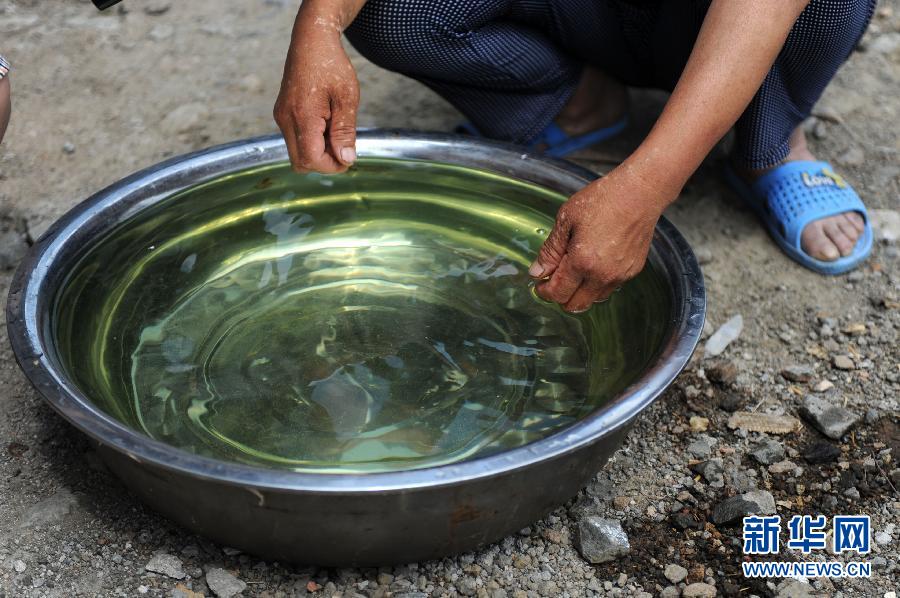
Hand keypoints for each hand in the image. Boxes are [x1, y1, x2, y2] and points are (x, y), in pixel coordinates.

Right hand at [274, 16, 359, 173]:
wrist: (311, 40)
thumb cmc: (331, 64)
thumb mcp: (347, 98)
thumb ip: (345, 131)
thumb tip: (346, 160)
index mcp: (302, 116)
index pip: (311, 160)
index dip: (332, 166)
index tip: (349, 157)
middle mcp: (286, 119)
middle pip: (301, 163)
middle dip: (324, 163)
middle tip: (343, 145)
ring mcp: (281, 117)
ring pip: (297, 153)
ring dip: (318, 151)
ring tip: (335, 128)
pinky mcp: (282, 114)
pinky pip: (295, 140)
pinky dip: (312, 141)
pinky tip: (326, 123)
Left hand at [529, 168, 666, 312]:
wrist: (640, 192)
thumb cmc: (603, 200)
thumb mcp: (566, 219)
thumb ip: (550, 250)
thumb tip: (537, 272)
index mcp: (582, 262)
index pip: (558, 293)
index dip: (544, 291)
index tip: (540, 283)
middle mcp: (603, 275)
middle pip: (575, 305)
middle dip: (560, 297)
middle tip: (554, 279)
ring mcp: (620, 275)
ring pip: (594, 299)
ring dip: (580, 291)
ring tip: (575, 268)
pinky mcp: (633, 270)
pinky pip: (610, 287)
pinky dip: (597, 282)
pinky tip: (594, 261)